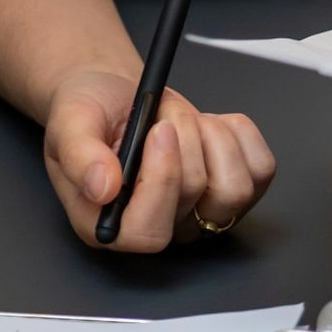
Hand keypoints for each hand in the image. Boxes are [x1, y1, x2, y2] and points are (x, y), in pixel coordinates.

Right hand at [43, 71, 276, 250]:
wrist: (120, 99)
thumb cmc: (91, 115)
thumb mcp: (69, 124)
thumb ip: (80, 157)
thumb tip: (103, 188)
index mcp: (110, 225)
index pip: (149, 232)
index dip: (163, 181)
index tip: (159, 132)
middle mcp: (160, 228)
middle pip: (198, 199)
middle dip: (187, 140)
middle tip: (162, 117)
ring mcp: (202, 213)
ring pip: (237, 189)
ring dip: (214, 138)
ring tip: (184, 121)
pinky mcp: (237, 191)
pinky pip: (262, 168)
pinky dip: (239, 133)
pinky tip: (209, 125)